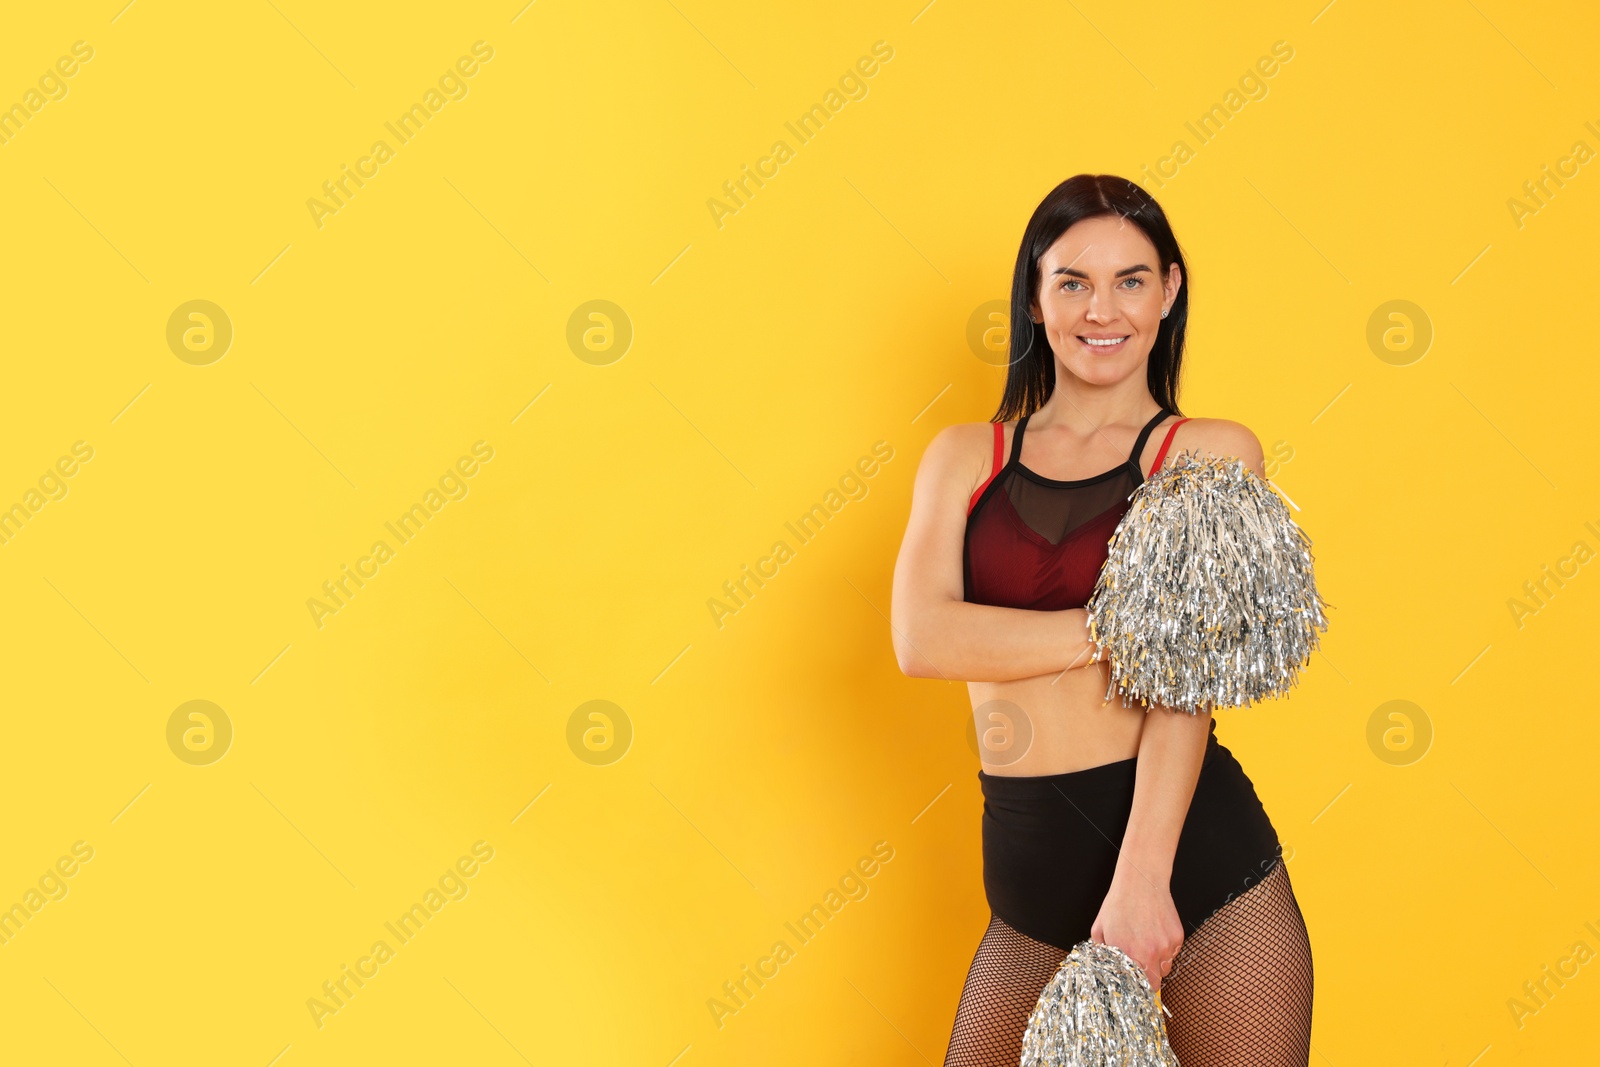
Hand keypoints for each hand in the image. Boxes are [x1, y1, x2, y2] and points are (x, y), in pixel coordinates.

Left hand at [1089, 866, 1184, 991]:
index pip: (1140, 987)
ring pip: (1166, 966)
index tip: (1135, 985)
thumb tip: (1102, 964)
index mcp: (1130, 955)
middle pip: (1156, 981)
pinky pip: (1173, 951)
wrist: (1141, 881)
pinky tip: (1155, 932)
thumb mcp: (1099, 929)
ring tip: (1147, 943)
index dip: (1138, 987)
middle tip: (1141, 963)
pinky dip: (1166, 947)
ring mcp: (1167, 946)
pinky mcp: (1177, 937)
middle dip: (1148, 977)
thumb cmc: (1119, 903)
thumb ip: (1101, 952)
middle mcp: (1151, 954)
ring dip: (1158, 962)